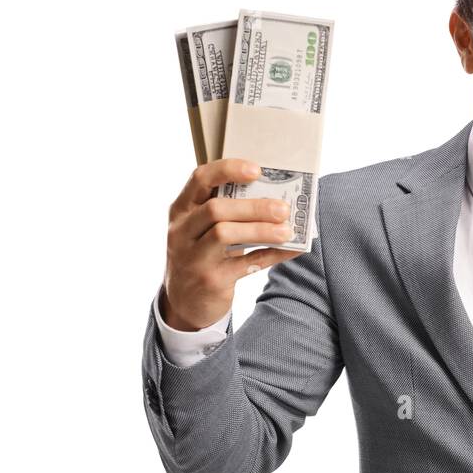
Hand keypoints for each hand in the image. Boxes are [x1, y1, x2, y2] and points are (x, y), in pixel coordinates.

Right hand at [160, 158, 301, 330]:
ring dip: (261, 230)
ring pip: (225, 234)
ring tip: (287, 231)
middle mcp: (182, 231)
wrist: (185, 303)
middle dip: (253, 207)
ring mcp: (193, 257)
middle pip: (216, 209)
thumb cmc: (203, 255)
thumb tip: (277, 197)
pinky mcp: (210, 280)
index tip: (257, 170)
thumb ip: (229, 212)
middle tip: (283, 208)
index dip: (228, 170)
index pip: (200, 179)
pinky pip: (245, 264)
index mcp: (181, 210)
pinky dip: (272, 255)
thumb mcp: (203, 230)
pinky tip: (291, 249)